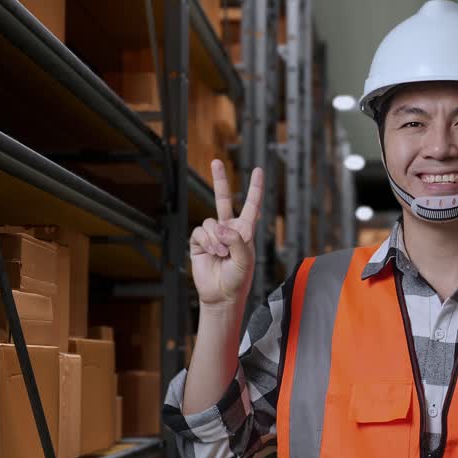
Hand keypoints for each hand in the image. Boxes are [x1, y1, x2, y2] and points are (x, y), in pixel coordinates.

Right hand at [190, 161, 263, 308]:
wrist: (221, 295)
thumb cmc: (238, 279)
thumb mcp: (245, 260)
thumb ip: (236, 240)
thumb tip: (220, 227)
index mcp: (245, 231)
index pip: (251, 205)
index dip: (255, 188)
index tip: (258, 170)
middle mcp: (228, 229)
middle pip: (223, 199)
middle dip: (219, 180)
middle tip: (215, 161)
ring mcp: (213, 235)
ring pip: (210, 223)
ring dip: (217, 239)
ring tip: (222, 254)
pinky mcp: (199, 242)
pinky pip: (200, 232)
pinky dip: (207, 242)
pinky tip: (213, 253)